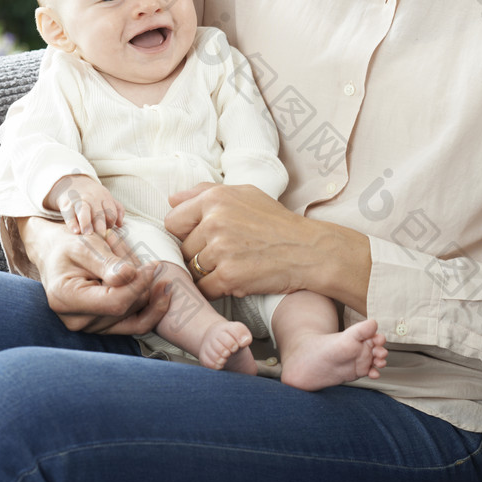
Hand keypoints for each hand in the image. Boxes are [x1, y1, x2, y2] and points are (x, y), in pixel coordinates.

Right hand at [16, 216, 170, 334]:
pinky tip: (162, 290)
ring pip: (136, 312)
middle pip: (128, 306)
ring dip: (143, 285)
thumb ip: (106, 262)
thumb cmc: (67, 246)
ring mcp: (92, 327)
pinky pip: (137, 324)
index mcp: (67, 299)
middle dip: (140, 279)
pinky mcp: (105, 326)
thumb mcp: (84, 246)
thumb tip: (130, 275)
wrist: (56, 254)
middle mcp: (78, 320)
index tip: (154, 265)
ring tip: (129, 259)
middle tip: (132, 251)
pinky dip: (152, 307)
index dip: (139, 284)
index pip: (115, 302)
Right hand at [44, 174, 124, 236]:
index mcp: (104, 198)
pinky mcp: (67, 205)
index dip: (111, 223)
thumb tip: (120, 224)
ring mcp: (79, 201)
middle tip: (102, 238)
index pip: (111, 212)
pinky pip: (69, 215)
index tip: (108, 232)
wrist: (72, 182)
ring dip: (87, 223)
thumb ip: (117, 209)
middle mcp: (92, 199)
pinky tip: (75, 231)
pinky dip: (72, 223)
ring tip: (88, 234)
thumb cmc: (93, 195)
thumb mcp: (106, 197)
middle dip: (101, 227)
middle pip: (99, 214)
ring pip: (84, 212)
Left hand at [165, 183, 372, 311]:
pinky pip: (204, 289)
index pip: (173, 221)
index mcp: (215, 198)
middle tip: (227, 254)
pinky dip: (217, 290)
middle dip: (199, 255)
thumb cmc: (278, 222)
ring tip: (235, 266)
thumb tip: (171, 199)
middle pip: (183, 249)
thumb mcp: (245, 194)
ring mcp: (221, 249)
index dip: (187, 233)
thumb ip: (205, 192)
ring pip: (192, 270)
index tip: (205, 238)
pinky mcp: (229, 276)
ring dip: (208, 274)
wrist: (309, 250)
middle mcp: (214, 221)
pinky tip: (236, 280)